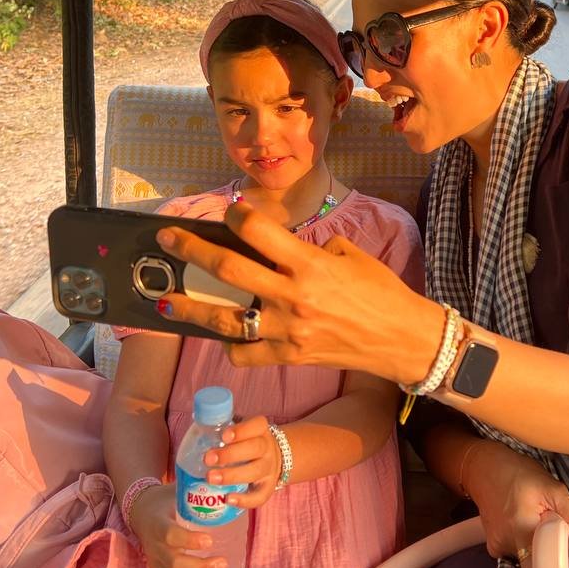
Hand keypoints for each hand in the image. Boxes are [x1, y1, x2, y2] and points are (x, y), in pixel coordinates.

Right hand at [127, 482, 227, 567]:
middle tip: (222, 563)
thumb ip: (199, 489)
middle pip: (173, 563)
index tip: (209, 541)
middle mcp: (154, 546)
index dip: (188, 541)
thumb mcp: (178, 491)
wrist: (142, 510)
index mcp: (159, 523)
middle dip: (199, 567)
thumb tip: (227, 483)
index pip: (170, 535)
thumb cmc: (167, 500)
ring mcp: (154, 562)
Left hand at [154, 201, 443, 384]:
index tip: (228, 212)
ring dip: (190, 308)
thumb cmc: (382, 292)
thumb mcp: (351, 256)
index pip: (259, 232)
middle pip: (229, 270)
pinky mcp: (288, 356)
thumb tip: (279, 247)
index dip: (236, 216)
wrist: (403, 339)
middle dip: (192, 250)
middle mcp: (293, 297)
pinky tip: (225, 333)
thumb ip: (311, 250)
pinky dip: (231, 343)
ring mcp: (287, 331)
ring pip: (225, 318)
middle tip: (167, 238)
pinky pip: (246, 352)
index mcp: (311, 264)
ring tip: (165, 301)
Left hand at [204, 415, 281, 508]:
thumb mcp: (243, 430)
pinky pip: (260, 496)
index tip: (224, 435)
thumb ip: (225, 426)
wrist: (276, 458)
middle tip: (208, 459)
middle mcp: (267, 448)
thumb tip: (198, 420)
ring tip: (210, 478)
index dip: (242, 430)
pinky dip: (245, 500)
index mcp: (261, 430)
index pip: (257, 425)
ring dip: (232, 475)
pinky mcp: (268, 487)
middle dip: (230, 454)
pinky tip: (227, 499)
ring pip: (255, 471)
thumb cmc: (249, 441)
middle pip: (254, 448)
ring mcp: (269, 469)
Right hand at [462, 441, 568, 567]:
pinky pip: (516, 555)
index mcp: (522, 531)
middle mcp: (506, 545)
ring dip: (538, 548)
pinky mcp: (493, 547)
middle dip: (550, 556)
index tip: (567, 554)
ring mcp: (497, 548)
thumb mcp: (553, 488)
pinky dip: (526, 545)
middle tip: (555, 534)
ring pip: (527, 561)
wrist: (484, 467)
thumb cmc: (520, 474)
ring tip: (538, 524)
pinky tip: (525, 525)